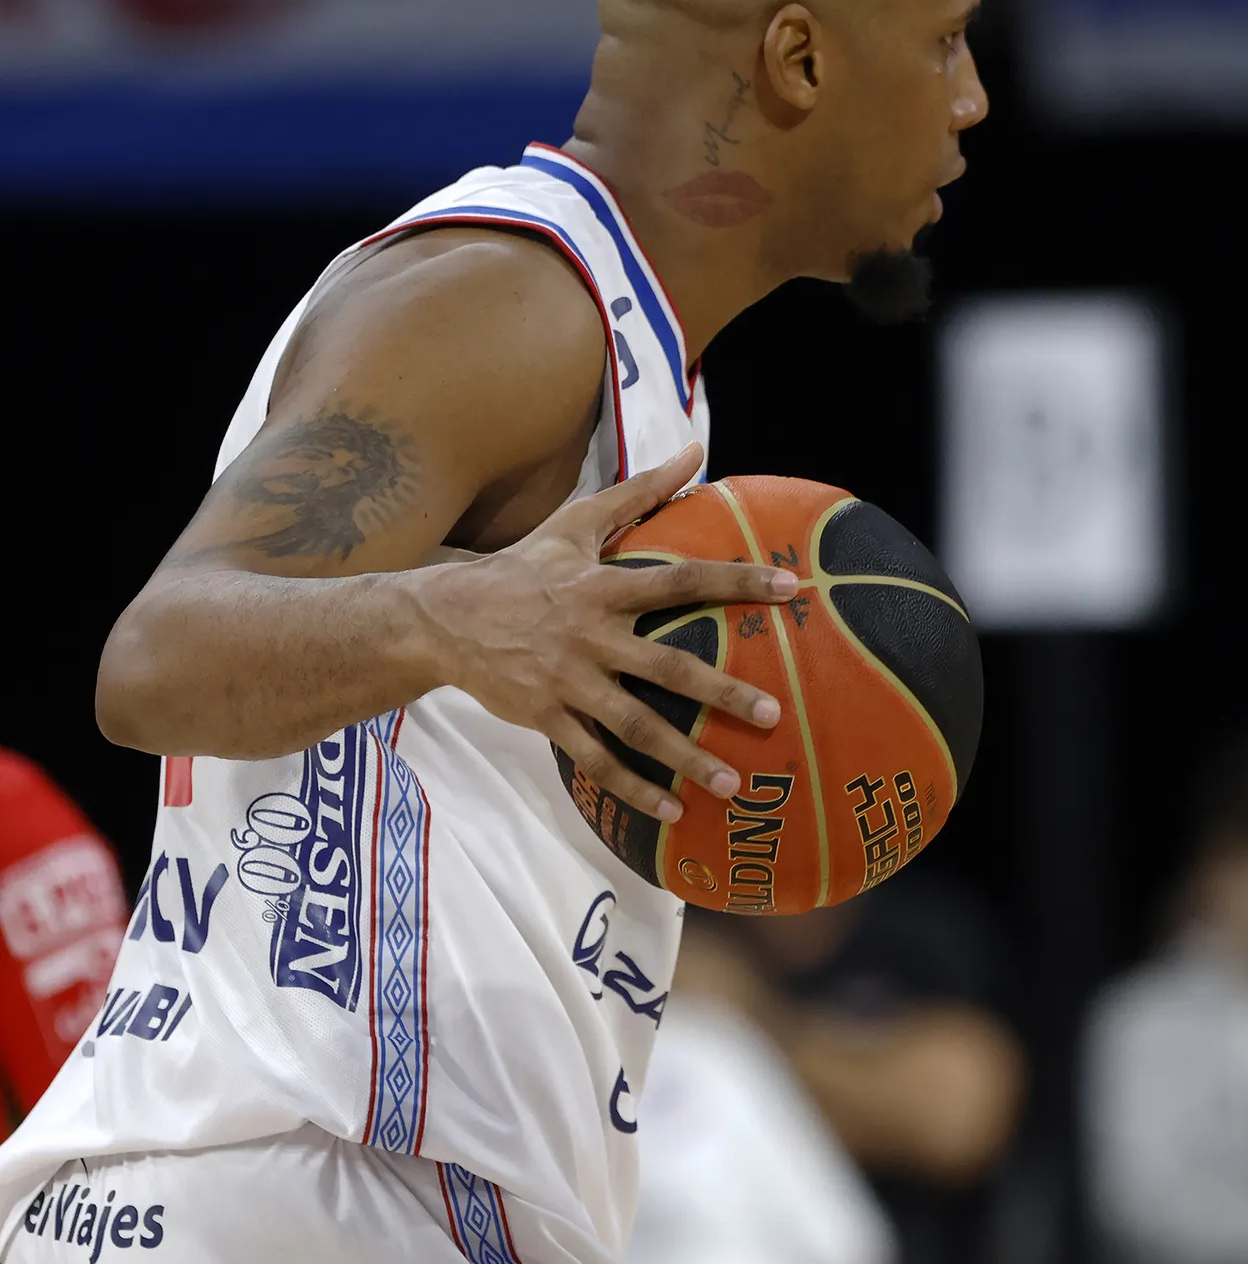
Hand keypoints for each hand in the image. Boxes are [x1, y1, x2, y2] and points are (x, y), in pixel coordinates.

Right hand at [411, 444, 794, 819]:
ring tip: (732, 783)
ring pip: (635, 726)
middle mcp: (590, 636)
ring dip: (684, 758)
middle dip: (721, 693)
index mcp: (602, 587)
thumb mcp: (575, 523)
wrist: (442, 619)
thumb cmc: (521, 567)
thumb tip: (695, 453)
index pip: (680, 581)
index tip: (789, 590)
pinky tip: (672, 810)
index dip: (736, 583)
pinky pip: (595, 759)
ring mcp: (567, 682)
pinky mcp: (546, 717)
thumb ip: (640, 492)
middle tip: (772, 714)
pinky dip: (632, 787)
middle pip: (666, 668)